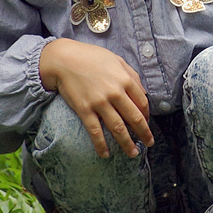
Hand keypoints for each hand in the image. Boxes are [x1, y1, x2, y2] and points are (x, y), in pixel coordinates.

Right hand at [39, 38, 152, 158]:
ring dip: (127, 144)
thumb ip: (132, 75)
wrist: (64, 59)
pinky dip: (101, 145)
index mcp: (125, 80)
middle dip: (144, 134)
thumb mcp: (117, 60)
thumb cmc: (91, 57)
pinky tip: (105, 154)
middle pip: (135, 119)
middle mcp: (115, 93)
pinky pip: (95, 132)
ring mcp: (100, 103)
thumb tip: (144, 93)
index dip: (147, 116)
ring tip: (133, 154)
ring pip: (118, 129)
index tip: (146, 122)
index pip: (143, 103)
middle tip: (149, 143)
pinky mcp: (84, 110)